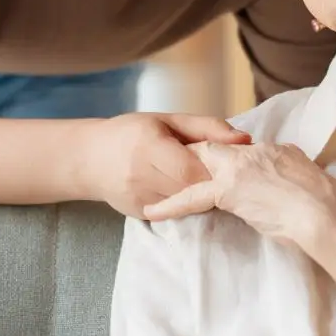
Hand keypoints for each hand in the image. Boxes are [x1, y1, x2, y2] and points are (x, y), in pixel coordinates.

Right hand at [84, 113, 251, 217]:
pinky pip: (175, 214)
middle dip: (212, 184)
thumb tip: (246, 139)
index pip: (192, 170)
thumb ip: (208, 128)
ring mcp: (139, 199)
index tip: (228, 164)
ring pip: (186, 206)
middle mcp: (141, 175)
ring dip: (201, 197)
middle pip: (192, 191)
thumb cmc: (132, 133)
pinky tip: (188, 193)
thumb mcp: (168, 120)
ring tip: (207, 182)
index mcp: (148, 146)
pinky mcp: (141, 215)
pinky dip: (187, 205)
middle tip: (225, 176)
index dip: (214, 170)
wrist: (89, 159)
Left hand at [142, 141, 335, 243]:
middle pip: (205, 151)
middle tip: (162, 169)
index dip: (208, 153)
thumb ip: (275, 165)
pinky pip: (192, 198)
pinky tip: (153, 210)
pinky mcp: (229, 193)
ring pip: (195, 169)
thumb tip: (269, 168)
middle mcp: (246, 154)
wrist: (321, 214)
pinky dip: (172, 205)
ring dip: (175, 179)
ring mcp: (236, 171)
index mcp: (265, 149)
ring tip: (153, 191)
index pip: (226, 146)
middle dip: (184, 160)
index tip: (193, 162)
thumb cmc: (319, 199)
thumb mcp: (297, 171)